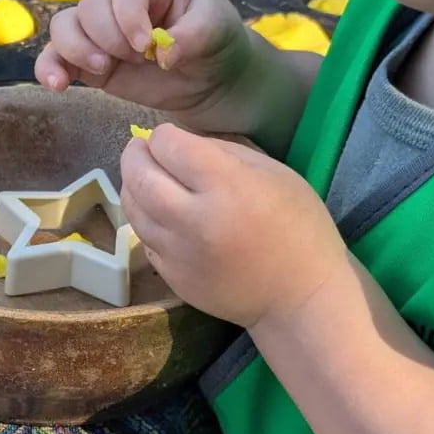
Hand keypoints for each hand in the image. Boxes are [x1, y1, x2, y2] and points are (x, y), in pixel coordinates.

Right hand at [34, 0, 254, 132]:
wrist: (210, 78)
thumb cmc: (215, 41)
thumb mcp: (217, 30)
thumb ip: (193, 36)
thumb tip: (163, 55)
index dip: (129, 17)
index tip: (147, 46)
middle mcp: (118, 2)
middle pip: (89, 6)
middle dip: (108, 36)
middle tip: (137, 60)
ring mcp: (100, 32)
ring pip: (64, 26)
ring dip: (76, 49)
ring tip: (103, 69)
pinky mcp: (89, 62)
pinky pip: (55, 58)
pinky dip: (50, 69)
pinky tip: (57, 86)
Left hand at [120, 123, 346, 328]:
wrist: (301, 298)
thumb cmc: (298, 227)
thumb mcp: (274, 172)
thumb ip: (224, 150)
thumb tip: (182, 143)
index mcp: (227, 186)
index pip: (169, 146)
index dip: (165, 135)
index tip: (172, 137)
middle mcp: (195, 220)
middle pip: (139, 176)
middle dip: (135, 155)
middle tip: (141, 149)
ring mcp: (179, 253)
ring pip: (133, 209)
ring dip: (132, 185)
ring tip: (145, 176)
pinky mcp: (172, 277)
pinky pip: (144, 238)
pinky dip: (145, 219)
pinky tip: (159, 212)